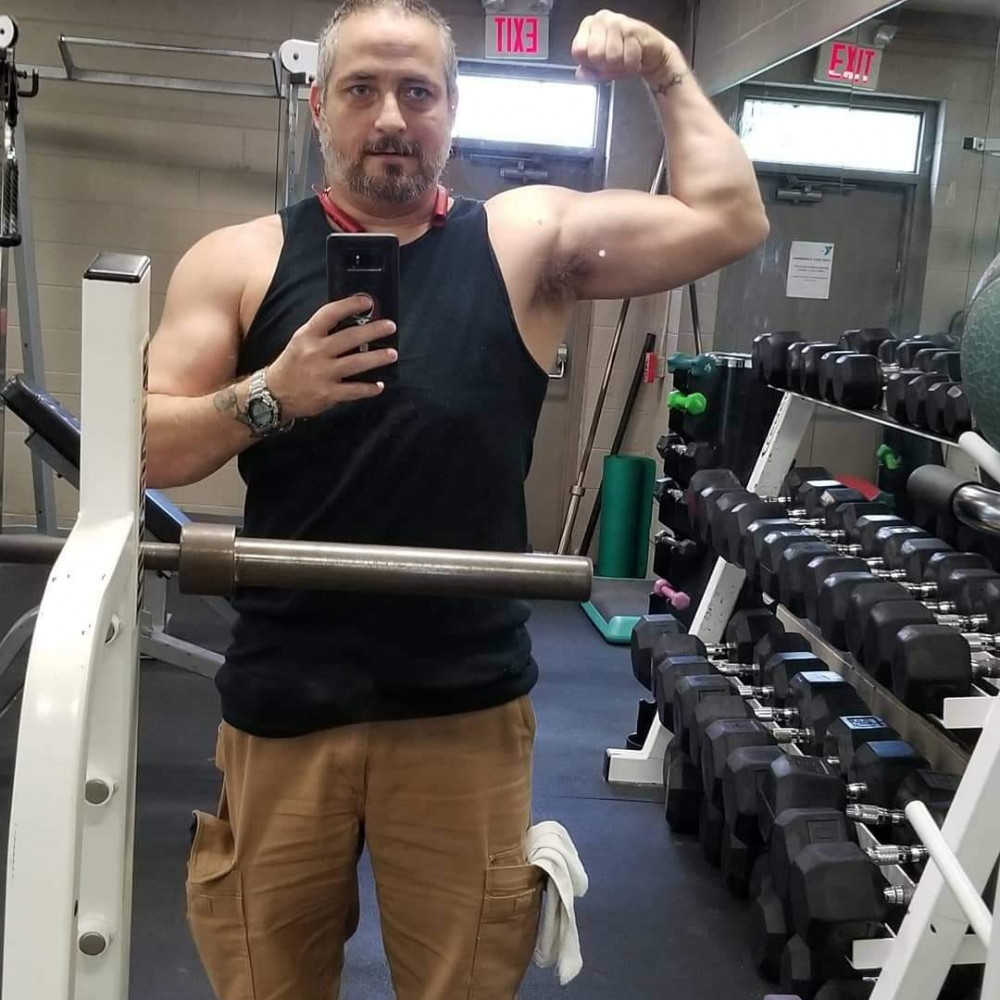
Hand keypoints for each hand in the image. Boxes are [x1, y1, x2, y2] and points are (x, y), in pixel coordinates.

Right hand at [266, 294, 397, 418]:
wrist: (274, 394)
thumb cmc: (292, 365)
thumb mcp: (301, 342)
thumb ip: (322, 333)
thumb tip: (353, 323)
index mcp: (307, 335)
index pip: (330, 314)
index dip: (350, 305)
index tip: (367, 301)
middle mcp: (315, 352)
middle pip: (350, 337)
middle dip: (373, 330)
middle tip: (390, 326)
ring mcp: (323, 373)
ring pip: (356, 363)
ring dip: (377, 358)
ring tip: (392, 354)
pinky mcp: (328, 393)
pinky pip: (354, 390)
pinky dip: (369, 388)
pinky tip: (379, 386)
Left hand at [571, 10, 676, 82]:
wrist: (650, 54)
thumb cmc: (624, 57)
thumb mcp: (602, 69)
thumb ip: (589, 73)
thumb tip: (580, 74)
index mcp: (588, 27)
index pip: (578, 50)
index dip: (590, 63)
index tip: (599, 62)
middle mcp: (600, 19)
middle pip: (595, 54)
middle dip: (606, 65)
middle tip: (615, 61)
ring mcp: (616, 21)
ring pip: (612, 57)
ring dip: (621, 66)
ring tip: (625, 59)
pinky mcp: (633, 28)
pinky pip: (627, 58)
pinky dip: (632, 65)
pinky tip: (635, 57)